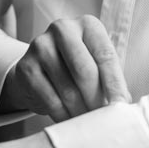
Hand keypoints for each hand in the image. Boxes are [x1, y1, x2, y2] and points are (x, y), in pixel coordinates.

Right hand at [0, 14, 129, 121]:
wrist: (37, 67)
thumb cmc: (75, 65)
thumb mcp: (95, 61)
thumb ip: (109, 76)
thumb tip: (122, 103)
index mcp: (87, 24)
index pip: (105, 55)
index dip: (115, 84)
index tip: (121, 105)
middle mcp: (62, 29)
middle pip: (85, 71)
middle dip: (96, 99)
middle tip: (103, 119)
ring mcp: (40, 46)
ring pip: (67, 88)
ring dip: (81, 111)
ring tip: (88, 123)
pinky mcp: (26, 67)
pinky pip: (50, 99)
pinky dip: (63, 115)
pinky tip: (70, 121)